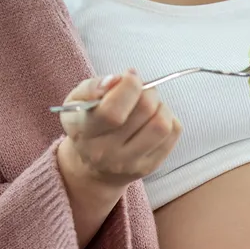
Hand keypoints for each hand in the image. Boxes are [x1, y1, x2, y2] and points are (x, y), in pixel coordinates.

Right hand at [55, 70, 180, 247]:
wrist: (88, 170)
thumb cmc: (83, 126)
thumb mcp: (75, 103)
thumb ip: (94, 87)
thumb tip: (121, 78)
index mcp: (86, 136)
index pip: (114, 111)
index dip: (129, 87)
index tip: (128, 78)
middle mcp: (110, 155)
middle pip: (146, 114)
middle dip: (147, 93)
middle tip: (137, 91)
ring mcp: (134, 165)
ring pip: (164, 124)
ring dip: (160, 105)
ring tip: (146, 104)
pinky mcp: (151, 167)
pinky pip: (174, 133)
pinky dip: (169, 118)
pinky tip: (152, 120)